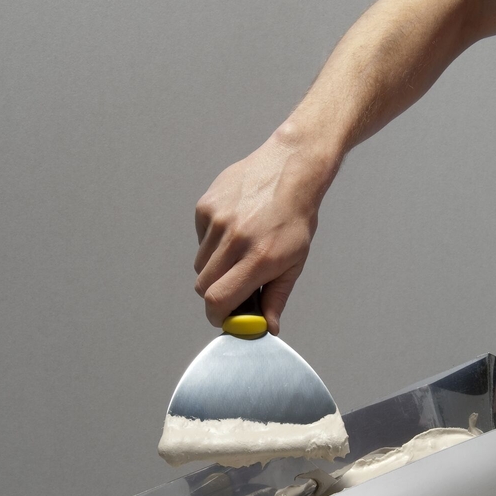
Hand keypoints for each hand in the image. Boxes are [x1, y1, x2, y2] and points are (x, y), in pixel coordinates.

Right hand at [193, 131, 336, 333]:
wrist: (290, 169)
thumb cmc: (295, 218)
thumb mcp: (294, 262)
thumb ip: (276, 298)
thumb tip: (267, 327)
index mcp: (259, 258)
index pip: (218, 300)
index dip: (217, 315)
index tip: (224, 316)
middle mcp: (235, 239)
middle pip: (203, 287)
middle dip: (216, 294)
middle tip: (234, 286)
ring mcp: (218, 221)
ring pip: (200, 265)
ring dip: (215, 267)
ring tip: (239, 251)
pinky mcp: (206, 207)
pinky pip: (200, 240)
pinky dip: (212, 243)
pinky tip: (234, 228)